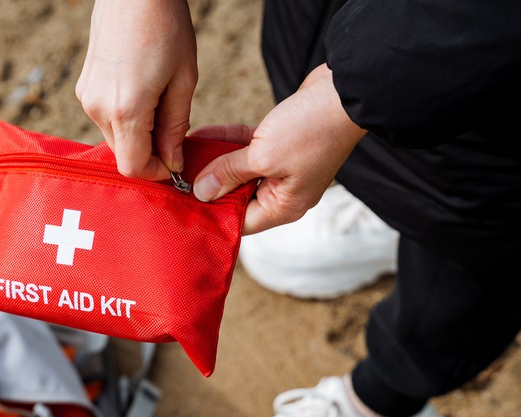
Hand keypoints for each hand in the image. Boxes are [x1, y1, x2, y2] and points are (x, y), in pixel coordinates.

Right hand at [76, 0, 197, 179]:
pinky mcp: (84, 87)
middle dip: (150, 152)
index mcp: (126, 109)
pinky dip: (126, 117)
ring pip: (114, 137)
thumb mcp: (183, 79)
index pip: (134, 167)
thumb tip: (173, 161)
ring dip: (138, 134)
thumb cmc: (164, 27)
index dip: (157, 173)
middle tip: (174, 133)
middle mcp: (98, 108)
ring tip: (161, 104)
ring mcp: (87, 97)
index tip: (176, 163)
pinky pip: (106, 117)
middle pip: (123, 155)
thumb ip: (175, 126)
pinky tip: (144, 91)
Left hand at [191, 64, 366, 234]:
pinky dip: (225, 141)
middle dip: (207, 184)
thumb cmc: (311, 130)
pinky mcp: (280, 141)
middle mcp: (283, 191)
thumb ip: (229, 174)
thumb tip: (201, 193)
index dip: (211, 213)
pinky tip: (198, 135)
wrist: (345, 91)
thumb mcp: (263, 156)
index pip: (240, 221)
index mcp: (285, 206)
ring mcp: (282, 166)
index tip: (182, 202)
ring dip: (212, 159)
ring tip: (180, 155)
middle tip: (174, 178)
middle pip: (235, 195)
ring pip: (238, 168)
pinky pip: (245, 147)